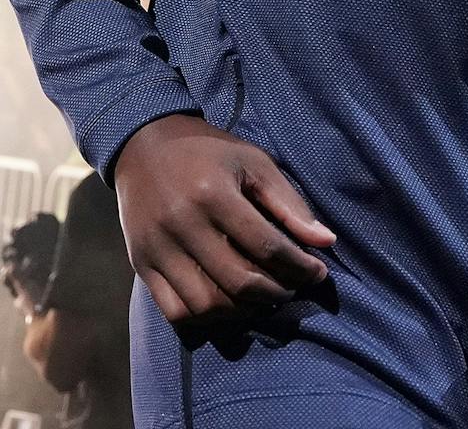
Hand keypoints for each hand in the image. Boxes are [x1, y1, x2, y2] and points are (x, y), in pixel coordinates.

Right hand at [112, 114, 334, 328]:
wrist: (144, 146)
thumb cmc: (209, 153)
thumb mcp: (253, 163)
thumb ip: (290, 203)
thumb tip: (326, 242)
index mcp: (214, 194)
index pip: (267, 246)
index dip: (301, 267)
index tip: (318, 272)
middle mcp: (182, 224)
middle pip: (239, 282)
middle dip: (277, 293)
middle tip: (292, 289)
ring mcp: (158, 249)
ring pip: (206, 305)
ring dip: (243, 313)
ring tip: (261, 299)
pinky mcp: (141, 265)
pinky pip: (174, 311)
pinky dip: (205, 320)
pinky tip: (225, 306)